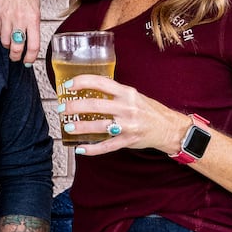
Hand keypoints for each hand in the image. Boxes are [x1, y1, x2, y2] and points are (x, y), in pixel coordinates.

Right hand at [0, 0, 40, 63]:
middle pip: (17, 47)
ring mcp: (6, 16)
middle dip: (16, 56)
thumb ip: (32, 23)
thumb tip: (29, 39)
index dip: (30, 57)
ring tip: (10, 42)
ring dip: (8, 44)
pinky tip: (3, 29)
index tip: (28, 61)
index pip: (33, 45)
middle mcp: (19, 18)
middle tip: (16, 57)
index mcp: (33, 17)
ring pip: (5, 40)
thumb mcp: (35, 6)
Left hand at [57, 73, 190, 156]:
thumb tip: (88, 89)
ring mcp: (128, 125)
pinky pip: (106, 146)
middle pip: (95, 104)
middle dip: (74, 107)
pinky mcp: (128, 141)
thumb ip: (114, 93)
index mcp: (127, 92)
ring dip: (80, 127)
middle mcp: (127, 107)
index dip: (81, 82)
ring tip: (68, 127)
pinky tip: (80, 149)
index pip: (100, 82)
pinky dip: (91, 149)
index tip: (67, 86)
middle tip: (62, 109)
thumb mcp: (133, 95)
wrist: (168, 127)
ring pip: (98, 126)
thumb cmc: (148, 110)